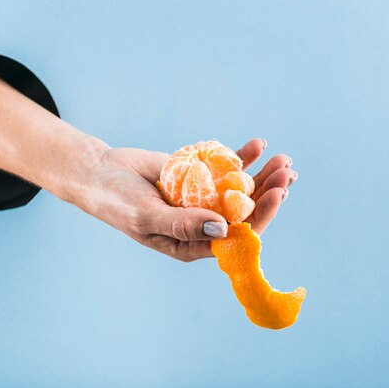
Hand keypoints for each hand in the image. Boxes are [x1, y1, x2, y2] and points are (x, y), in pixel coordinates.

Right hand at [79, 139, 296, 261]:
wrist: (101, 173)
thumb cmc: (117, 202)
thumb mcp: (146, 216)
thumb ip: (182, 224)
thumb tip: (223, 227)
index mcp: (192, 242)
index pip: (235, 236)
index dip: (260, 218)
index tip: (278, 195)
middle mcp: (202, 222)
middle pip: (244, 212)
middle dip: (268, 194)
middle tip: (287, 173)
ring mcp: (202, 198)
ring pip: (239, 190)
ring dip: (262, 176)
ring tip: (283, 160)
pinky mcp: (197, 176)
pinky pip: (223, 168)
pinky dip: (241, 157)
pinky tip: (258, 145)